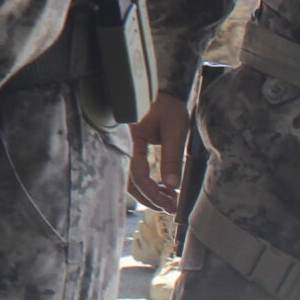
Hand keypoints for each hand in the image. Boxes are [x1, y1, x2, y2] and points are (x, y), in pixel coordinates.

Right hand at [127, 91, 190, 212]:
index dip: (153, 192)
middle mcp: (123, 145)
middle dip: (149, 198)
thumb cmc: (167, 106)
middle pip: (129, 181)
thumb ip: (173, 157)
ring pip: (130, 179)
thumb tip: (173, 186)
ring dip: (149, 193)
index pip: (137, 173)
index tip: (170, 204)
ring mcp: (126, 148)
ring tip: (169, 201)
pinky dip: (147, 184)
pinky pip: (134, 172)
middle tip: (170, 209)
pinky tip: (163, 189)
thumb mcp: (175, 130)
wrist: (160, 91)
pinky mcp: (131, 150)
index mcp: (131, 139)